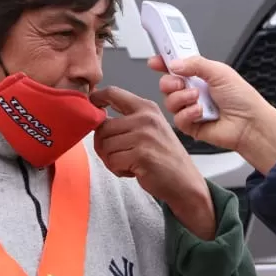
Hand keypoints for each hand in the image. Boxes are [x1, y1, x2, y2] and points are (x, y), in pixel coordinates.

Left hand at [89, 85, 215, 237]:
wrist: (184, 182)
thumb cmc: (165, 158)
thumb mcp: (150, 129)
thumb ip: (127, 120)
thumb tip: (96, 118)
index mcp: (147, 108)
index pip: (113, 93)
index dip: (95, 99)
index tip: (91, 107)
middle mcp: (146, 118)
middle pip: (102, 127)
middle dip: (103, 145)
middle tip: (118, 156)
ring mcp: (144, 136)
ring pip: (104, 145)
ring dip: (111, 159)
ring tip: (129, 163)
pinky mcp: (141, 154)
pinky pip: (112, 161)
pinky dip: (118, 169)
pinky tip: (132, 171)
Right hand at [151, 55, 275, 173]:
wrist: (250, 123)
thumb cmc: (242, 98)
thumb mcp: (219, 72)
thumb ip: (195, 63)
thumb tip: (174, 63)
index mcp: (200, 75)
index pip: (176, 66)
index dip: (163, 62)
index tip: (155, 61)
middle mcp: (193, 90)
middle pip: (167, 83)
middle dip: (169, 81)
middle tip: (181, 82)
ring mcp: (191, 108)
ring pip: (169, 101)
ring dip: (182, 98)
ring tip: (197, 98)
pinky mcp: (191, 125)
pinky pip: (177, 118)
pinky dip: (188, 113)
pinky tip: (201, 112)